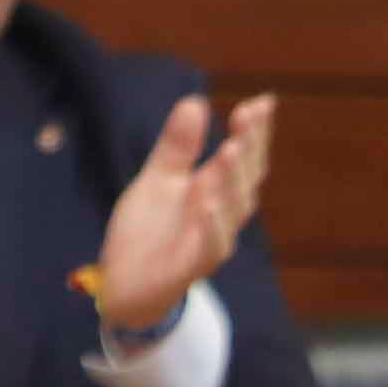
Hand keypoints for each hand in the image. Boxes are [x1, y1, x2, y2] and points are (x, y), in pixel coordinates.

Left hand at [89, 90, 274, 342]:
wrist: (124, 285)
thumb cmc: (148, 232)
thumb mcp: (157, 179)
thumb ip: (177, 146)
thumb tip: (196, 101)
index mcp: (215, 190)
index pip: (244, 157)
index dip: (255, 131)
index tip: (263, 102)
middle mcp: (222, 214)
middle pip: (246, 179)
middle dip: (250, 147)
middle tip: (249, 115)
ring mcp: (211, 240)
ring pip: (233, 210)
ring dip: (233, 180)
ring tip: (231, 149)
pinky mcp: (192, 266)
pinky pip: (210, 245)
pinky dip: (212, 224)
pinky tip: (207, 201)